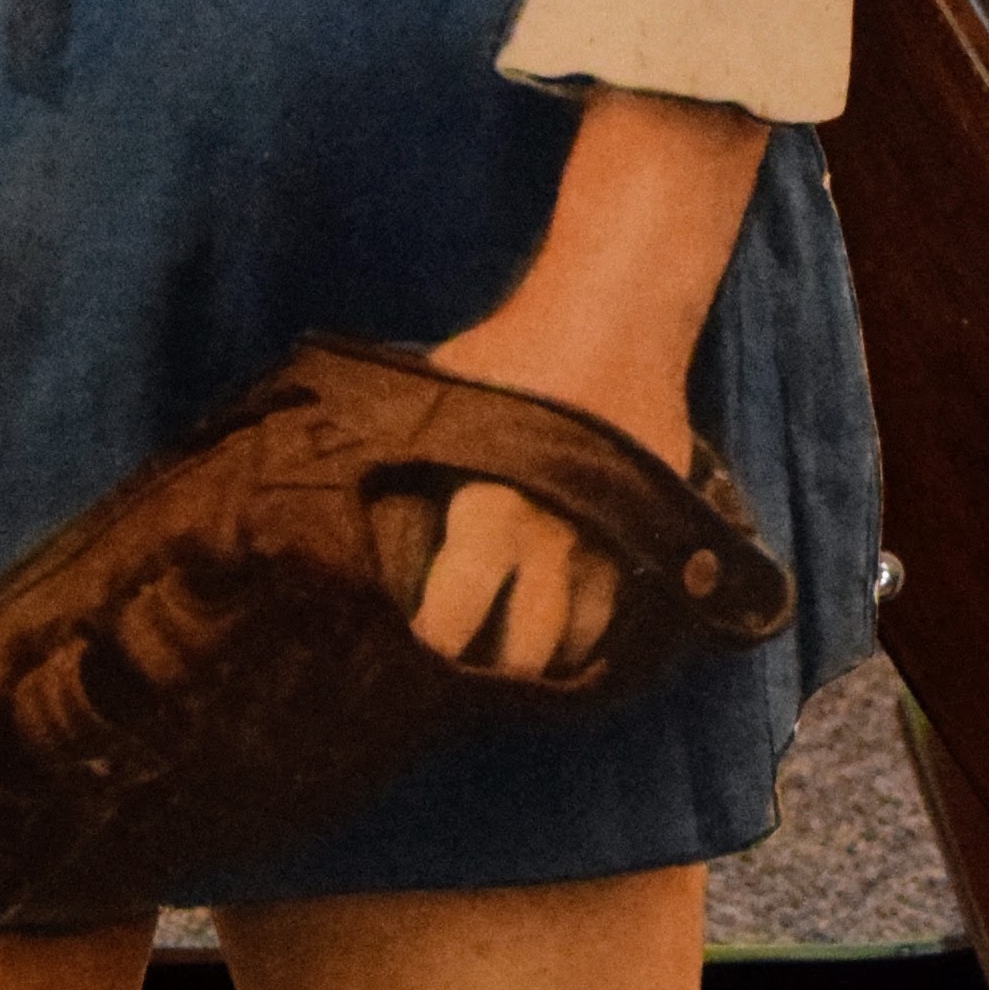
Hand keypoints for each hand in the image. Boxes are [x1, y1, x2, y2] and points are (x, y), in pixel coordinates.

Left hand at [405, 83, 767, 683]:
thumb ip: (407, 455)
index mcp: (491, 510)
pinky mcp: (653, 538)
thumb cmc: (512, 354)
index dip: (427, 647)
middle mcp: (553, 543)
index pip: (451, 623)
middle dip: (488, 670)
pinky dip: (593, 634)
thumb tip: (335, 487)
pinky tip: (562, 626)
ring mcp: (612, 547)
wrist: (616, 318)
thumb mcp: (443, 400)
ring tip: (512, 649)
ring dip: (545, 658)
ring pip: (579, 647)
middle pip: (524, 656)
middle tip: (462, 662)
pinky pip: (625, 619)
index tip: (412, 646)